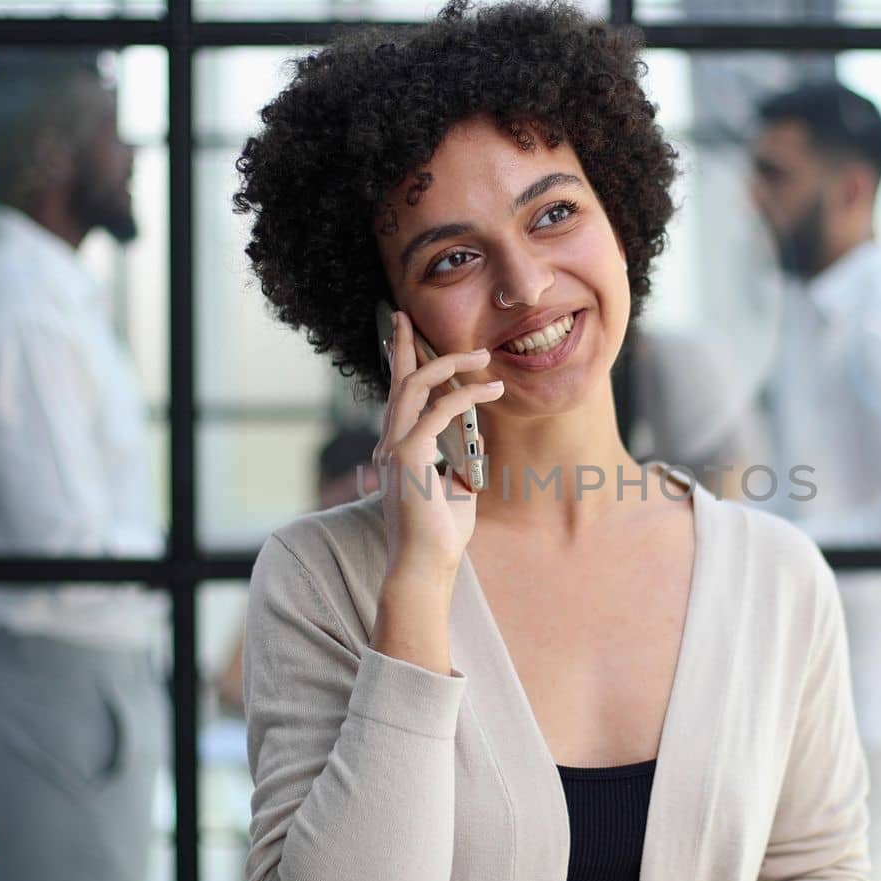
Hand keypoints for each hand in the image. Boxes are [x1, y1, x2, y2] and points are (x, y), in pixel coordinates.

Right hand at [373, 310, 502, 582]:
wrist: (426, 565)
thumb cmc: (440, 535)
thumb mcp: (456, 489)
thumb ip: (459, 461)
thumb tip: (474, 438)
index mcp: (398, 450)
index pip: (398, 398)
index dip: (399, 364)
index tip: (399, 336)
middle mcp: (391, 444)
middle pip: (397, 381)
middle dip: (403, 345)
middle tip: (406, 315)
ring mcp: (396, 449)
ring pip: (414, 387)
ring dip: (448, 364)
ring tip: (480, 354)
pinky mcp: (409, 457)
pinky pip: (437, 413)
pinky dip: (464, 397)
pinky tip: (490, 390)